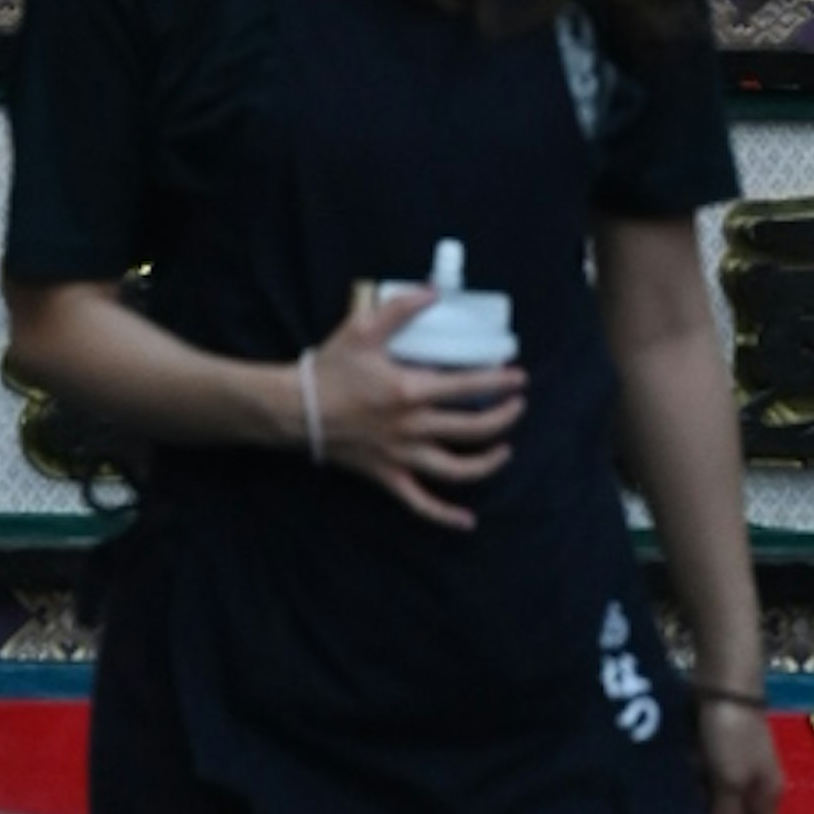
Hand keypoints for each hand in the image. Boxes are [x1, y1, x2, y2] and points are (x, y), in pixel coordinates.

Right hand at [304, 298, 525, 532]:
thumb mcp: (363, 328)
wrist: (294, 410)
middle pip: (471, 428)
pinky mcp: (386, 477)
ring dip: (486, 463)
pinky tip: (467, 521)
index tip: (519, 378)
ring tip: (505, 451)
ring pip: (455, 469)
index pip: (468, 386)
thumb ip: (401, 308)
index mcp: (410, 390)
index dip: (499, 382)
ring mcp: (400, 457)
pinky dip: (445, 516)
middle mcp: (411, 427)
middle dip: (503, 418)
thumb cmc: (330, 369)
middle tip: (518, 406)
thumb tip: (435, 292)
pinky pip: (419, 503)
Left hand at [695, 690, 779, 813]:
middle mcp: (756, 782)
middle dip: (709, 810)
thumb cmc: (733, 733)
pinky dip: (692, 768)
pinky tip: (685, 755)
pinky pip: (702, 772)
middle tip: (698, 794)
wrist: (724, 679)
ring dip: (697, 787)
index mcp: (768, 793)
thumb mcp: (730, 780)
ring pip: (711, 794)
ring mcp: (737, 763)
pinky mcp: (719, 747)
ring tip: (689, 766)